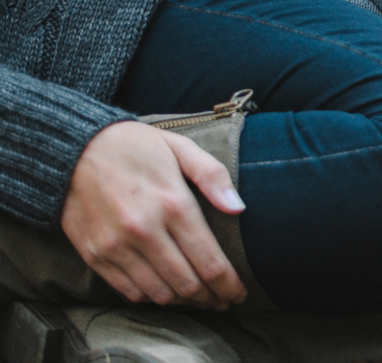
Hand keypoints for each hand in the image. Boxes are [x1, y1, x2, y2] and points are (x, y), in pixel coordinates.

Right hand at [61, 121, 247, 309]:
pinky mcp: (95, 256)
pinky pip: (129, 291)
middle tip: (224, 300)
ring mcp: (116, 247)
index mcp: (172, 203)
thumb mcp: (180, 147)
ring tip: (200, 299)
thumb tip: (239, 208)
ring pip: (159, 293)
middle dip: (212, 297)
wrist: (74, 150)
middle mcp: (144, 230)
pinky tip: (167, 291)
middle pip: (187, 283)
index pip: (209, 261)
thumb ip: (213, 176)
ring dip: (184, 302)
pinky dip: (152, 297)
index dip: (229, 284)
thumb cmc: (135, 147)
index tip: (240, 293)